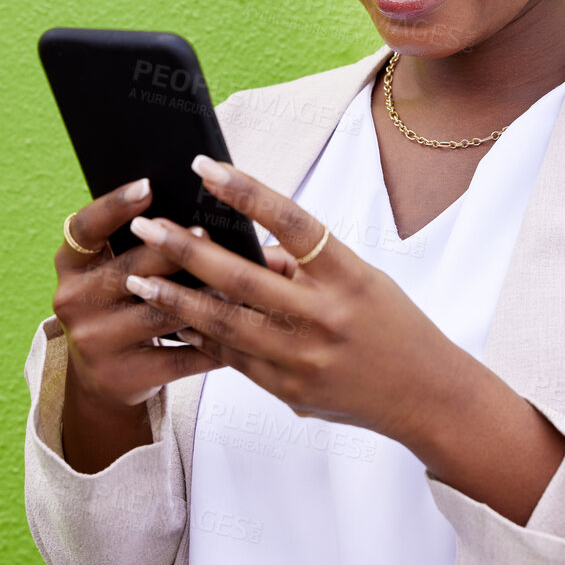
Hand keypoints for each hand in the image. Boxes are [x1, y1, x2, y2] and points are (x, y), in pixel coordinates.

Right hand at [51, 178, 221, 471]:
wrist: (103, 378)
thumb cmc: (119, 308)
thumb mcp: (111, 273)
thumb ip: (137, 245)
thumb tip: (194, 217)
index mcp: (70, 265)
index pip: (86, 227)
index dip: (114, 205)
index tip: (148, 185)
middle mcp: (72, 300)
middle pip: (131, 269)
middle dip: (175, 251)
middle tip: (210, 233)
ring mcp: (94, 341)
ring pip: (160, 314)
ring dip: (204, 298)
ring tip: (240, 283)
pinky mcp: (120, 376)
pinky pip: (178, 356)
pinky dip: (214, 345)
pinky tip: (243, 332)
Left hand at [122, 156, 474, 450]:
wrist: (427, 397)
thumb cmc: (393, 325)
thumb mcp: (360, 281)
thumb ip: (303, 266)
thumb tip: (244, 246)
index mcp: (349, 276)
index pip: (292, 222)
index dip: (246, 192)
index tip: (202, 167)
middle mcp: (325, 316)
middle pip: (243, 276)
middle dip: (187, 249)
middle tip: (147, 225)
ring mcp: (304, 357)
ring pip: (225, 323)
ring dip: (175, 297)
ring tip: (137, 276)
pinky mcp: (288, 389)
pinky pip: (232, 358)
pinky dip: (198, 336)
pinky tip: (168, 319)